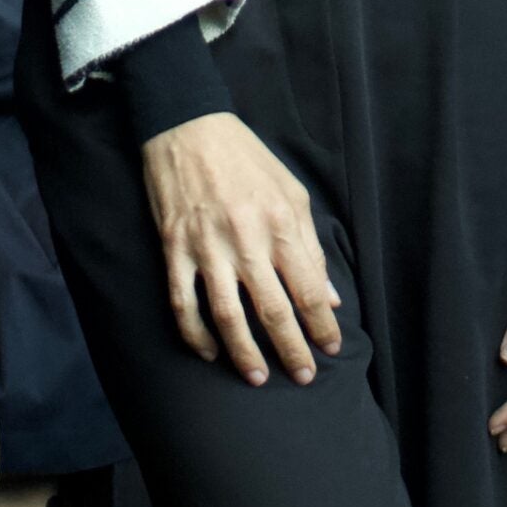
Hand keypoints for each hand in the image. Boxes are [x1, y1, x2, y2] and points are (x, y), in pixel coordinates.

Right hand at [141, 113, 342, 385]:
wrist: (189, 129)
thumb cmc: (248, 160)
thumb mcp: (292, 192)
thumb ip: (310, 246)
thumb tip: (328, 295)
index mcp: (281, 222)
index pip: (308, 287)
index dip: (321, 324)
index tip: (332, 348)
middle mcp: (247, 239)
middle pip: (272, 308)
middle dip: (291, 348)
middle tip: (304, 377)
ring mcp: (207, 247)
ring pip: (227, 315)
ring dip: (244, 353)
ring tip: (259, 378)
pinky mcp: (174, 249)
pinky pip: (183, 303)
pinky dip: (195, 335)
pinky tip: (211, 353)